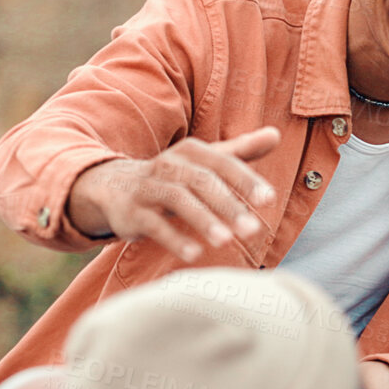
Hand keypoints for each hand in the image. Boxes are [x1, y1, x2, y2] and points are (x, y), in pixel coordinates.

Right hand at [66, 127, 280, 260]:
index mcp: (190, 152)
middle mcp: (169, 165)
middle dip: (228, 205)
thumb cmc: (172, 176)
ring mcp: (148, 187)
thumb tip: (276, 134)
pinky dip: (173, 238)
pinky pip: (153, 224)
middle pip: (202, 182)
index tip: (268, 200)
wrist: (112, 186)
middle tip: (253, 229)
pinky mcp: (131, 211)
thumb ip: (240, 151)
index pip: (222, 163)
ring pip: (178, 200)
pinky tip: (194, 254)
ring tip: (226, 242)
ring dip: (202, 220)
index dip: (245, 180)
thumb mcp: (204, 162)